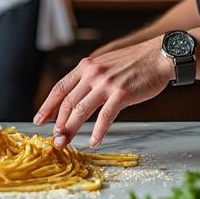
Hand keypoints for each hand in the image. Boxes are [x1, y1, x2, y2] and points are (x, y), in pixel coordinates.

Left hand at [33, 37, 172, 148]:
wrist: (160, 56)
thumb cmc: (135, 63)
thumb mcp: (106, 64)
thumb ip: (90, 78)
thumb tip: (77, 99)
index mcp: (86, 66)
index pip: (60, 88)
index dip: (48, 105)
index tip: (39, 119)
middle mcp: (93, 73)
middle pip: (68, 102)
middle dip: (58, 123)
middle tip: (54, 139)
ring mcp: (106, 83)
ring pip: (81, 110)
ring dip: (71, 128)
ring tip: (65, 142)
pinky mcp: (121, 94)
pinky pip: (105, 117)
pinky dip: (98, 132)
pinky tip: (93, 142)